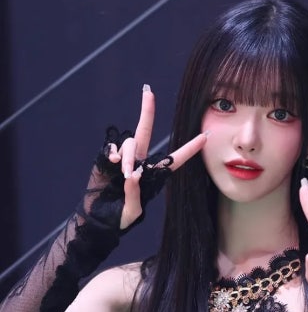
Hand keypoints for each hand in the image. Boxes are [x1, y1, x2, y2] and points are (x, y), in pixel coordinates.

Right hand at [103, 85, 206, 228]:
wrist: (98, 219)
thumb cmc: (120, 218)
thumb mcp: (132, 211)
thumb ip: (135, 193)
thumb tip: (132, 174)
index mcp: (153, 175)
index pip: (175, 159)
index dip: (190, 149)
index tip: (205, 136)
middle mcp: (139, 162)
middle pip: (145, 132)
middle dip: (147, 111)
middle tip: (148, 91)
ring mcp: (123, 159)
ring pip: (130, 144)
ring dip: (127, 156)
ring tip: (122, 172)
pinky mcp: (106, 160)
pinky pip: (112, 148)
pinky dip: (113, 154)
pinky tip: (111, 164)